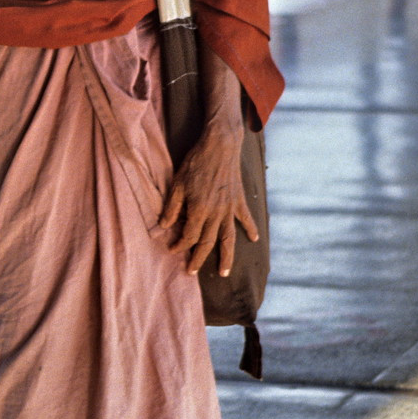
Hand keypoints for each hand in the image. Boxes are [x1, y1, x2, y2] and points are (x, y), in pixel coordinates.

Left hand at [159, 118, 257, 276]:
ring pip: (228, 238)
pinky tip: (254, 239)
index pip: (188, 236)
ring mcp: (229, 208)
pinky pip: (246, 219)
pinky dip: (250, 229)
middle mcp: (216, 213)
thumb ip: (172, 207)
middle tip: (191, 271)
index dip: (180, 245)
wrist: (220, 145)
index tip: (172, 250)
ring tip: (224, 272)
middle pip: (207, 242)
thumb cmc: (196, 162)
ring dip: (226, 257)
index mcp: (199, 210)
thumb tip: (164, 226)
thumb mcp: (177, 183)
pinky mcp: (239, 200)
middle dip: (198, 259)